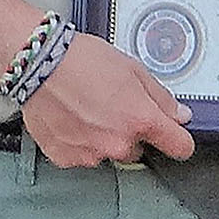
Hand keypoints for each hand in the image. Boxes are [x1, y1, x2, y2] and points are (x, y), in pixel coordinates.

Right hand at [21, 33, 194, 166]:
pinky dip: (78, 142)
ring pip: (107, 152)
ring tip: (85, 109)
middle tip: (111, 106)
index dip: (179, 139)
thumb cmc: (82, 60)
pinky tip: (70, 118)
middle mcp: (118, 143)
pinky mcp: (65, 158)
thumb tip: (179, 115)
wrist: (38, 64)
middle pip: (137, 149)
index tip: (174, 136)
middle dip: (129, 132)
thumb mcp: (133, 69)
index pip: (180, 146)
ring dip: (102, 137)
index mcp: (141, 120)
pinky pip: (81, 155)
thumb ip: (161, 98)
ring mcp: (90, 154)